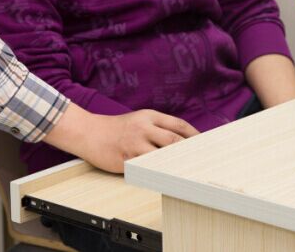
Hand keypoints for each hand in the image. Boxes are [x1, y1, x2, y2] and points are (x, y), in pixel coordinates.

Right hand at [44, 103, 198, 172]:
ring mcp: (135, 143)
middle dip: (190, 151)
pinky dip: (159, 172)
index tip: (205, 145)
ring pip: (162, 155)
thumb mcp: (138, 119)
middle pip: (174, 140)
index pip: (179, 125)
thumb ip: (157, 127)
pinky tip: (167, 178)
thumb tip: (181, 142)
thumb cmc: (116, 128)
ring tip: (188, 172)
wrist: (89, 132)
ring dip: (176, 164)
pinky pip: (147, 168)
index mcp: (149, 116)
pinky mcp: (127, 158)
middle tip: (201, 161)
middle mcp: (144, 127)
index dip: (195, 135)